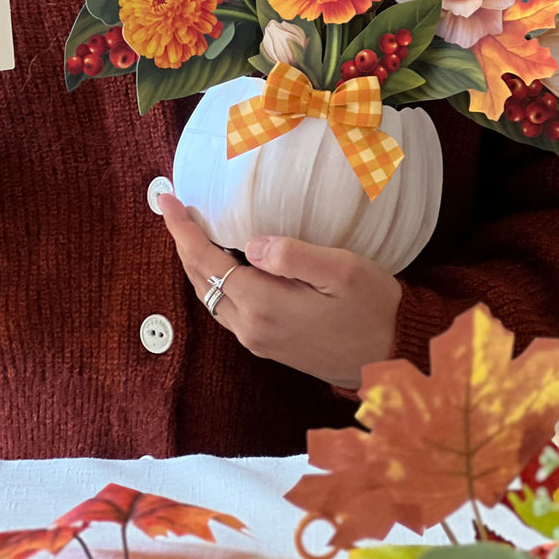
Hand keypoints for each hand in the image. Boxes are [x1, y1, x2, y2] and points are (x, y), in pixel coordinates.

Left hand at [159, 194, 400, 388]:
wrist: (392, 359)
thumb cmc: (373, 309)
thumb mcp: (342, 270)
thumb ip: (293, 255)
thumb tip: (252, 243)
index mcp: (264, 305)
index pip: (207, 262)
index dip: (182, 230)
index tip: (166, 200)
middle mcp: (252, 328)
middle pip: (200, 280)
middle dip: (182, 242)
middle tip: (170, 206)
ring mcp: (258, 340)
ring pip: (209, 296)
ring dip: (196, 262)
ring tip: (190, 229)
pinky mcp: (267, 345)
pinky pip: (225, 308)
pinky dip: (213, 279)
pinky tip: (221, 261)